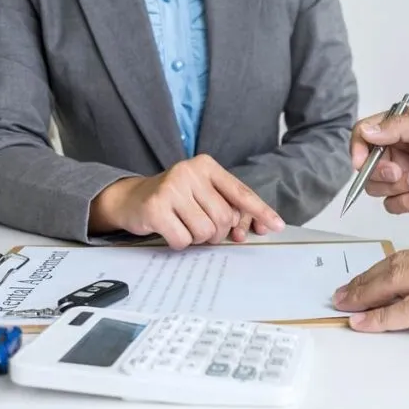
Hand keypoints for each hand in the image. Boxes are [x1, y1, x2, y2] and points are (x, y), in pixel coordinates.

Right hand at [90, 155, 284, 248]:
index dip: (260, 211)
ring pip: (205, 231)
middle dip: (217, 232)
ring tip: (184, 226)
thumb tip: (256, 229)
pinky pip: (184, 239)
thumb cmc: (175, 199)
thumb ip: (228, 207)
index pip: (240, 192)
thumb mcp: (202, 194)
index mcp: (206, 166)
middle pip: (224, 217)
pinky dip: (180, 243)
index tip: (277, 226)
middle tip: (203, 229)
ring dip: (198, 238)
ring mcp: (171, 188)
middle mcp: (189, 172)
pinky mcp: (155, 208)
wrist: (131, 199)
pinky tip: (170, 230)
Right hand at [350, 107, 408, 216]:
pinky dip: (406, 202)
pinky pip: (391, 205)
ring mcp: (402, 177)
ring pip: (375, 188)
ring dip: (396, 187)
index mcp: (400, 129)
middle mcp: (397, 152)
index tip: (360, 161)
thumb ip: (398, 128)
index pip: (364, 134)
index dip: (357, 147)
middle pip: (365, 165)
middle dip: (379, 172)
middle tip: (400, 173)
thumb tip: (366, 132)